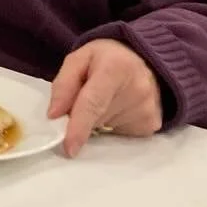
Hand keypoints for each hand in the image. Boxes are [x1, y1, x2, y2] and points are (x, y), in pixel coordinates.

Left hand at [47, 38, 161, 156]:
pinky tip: (120, 106)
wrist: (145, 59)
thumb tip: (54, 116)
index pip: (93, 103)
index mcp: (115, 68)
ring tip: (109, 97)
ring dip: (99, 118)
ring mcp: (148, 110)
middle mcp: (138, 90)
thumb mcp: (79, 59)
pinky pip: (120, 133)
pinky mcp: (152, 124)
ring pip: (106, 128)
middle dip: (82, 115)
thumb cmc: (107, 58)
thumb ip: (63, 85)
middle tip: (89, 94)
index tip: (69, 148)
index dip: (79, 127)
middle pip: (95, 118)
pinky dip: (112, 124)